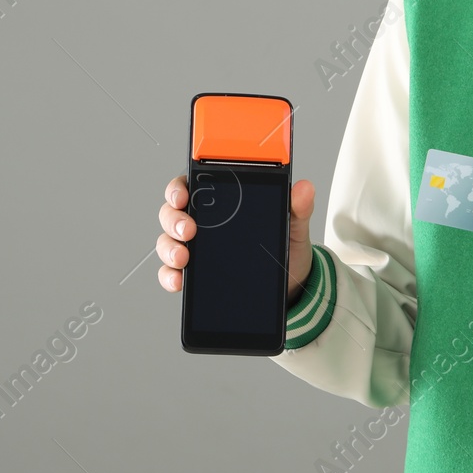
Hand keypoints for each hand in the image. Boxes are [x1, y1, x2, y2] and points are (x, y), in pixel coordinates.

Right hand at [157, 174, 316, 308]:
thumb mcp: (293, 225)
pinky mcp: (195, 276)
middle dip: (174, 220)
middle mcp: (203, 222)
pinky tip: (179, 281)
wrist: (289, 286)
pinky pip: (172, 273)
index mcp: (222, 202)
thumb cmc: (284, 248)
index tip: (183, 196)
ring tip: (183, 258)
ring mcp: (196, 249)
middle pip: (172, 213)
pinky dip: (170, 276)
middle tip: (187, 231)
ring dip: (169, 248)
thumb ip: (297, 207)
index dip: (180, 187)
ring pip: (168, 241)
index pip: (192, 186)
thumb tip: (304, 188)